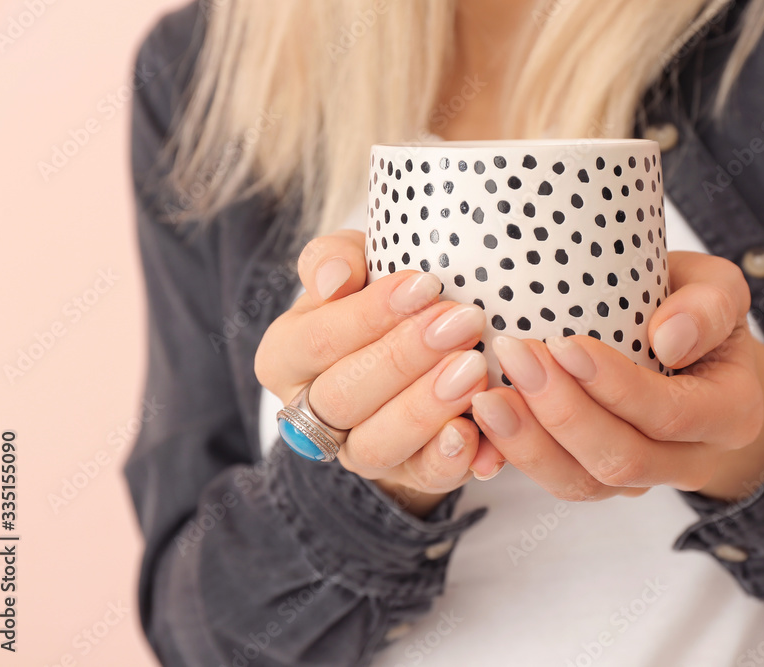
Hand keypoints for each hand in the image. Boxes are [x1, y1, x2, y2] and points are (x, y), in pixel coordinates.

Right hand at [255, 230, 504, 516]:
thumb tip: (336, 278)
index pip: (319, 340)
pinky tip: (479, 431)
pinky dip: (454, 458)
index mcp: (284, 358)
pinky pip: (425, 479)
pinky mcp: (405, 478)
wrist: (410, 353)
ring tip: (475, 368)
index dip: (371, 313)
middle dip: (406, 358)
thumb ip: (334, 259)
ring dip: (428, 408)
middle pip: (345, 395)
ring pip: (378, 444)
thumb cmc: (375, 299)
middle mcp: (310, 415)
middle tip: (463, 322)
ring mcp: (356, 452)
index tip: (426, 284)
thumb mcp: (354, 267)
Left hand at [470, 251, 763, 502]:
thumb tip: (668, 340)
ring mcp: (640, 478)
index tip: (563, 343)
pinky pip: (554, 480)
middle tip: (513, 355)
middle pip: (622, 459)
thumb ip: (708, 306)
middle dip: (562, 412)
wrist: (681, 346)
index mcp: (731, 414)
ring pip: (581, 483)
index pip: (671, 414)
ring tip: (485, 397)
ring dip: (528, 442)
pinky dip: (513, 456)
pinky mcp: (596, 477)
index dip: (615, 386)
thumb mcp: (717, 289)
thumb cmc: (693, 308)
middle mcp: (690, 460)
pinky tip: (479, 422)